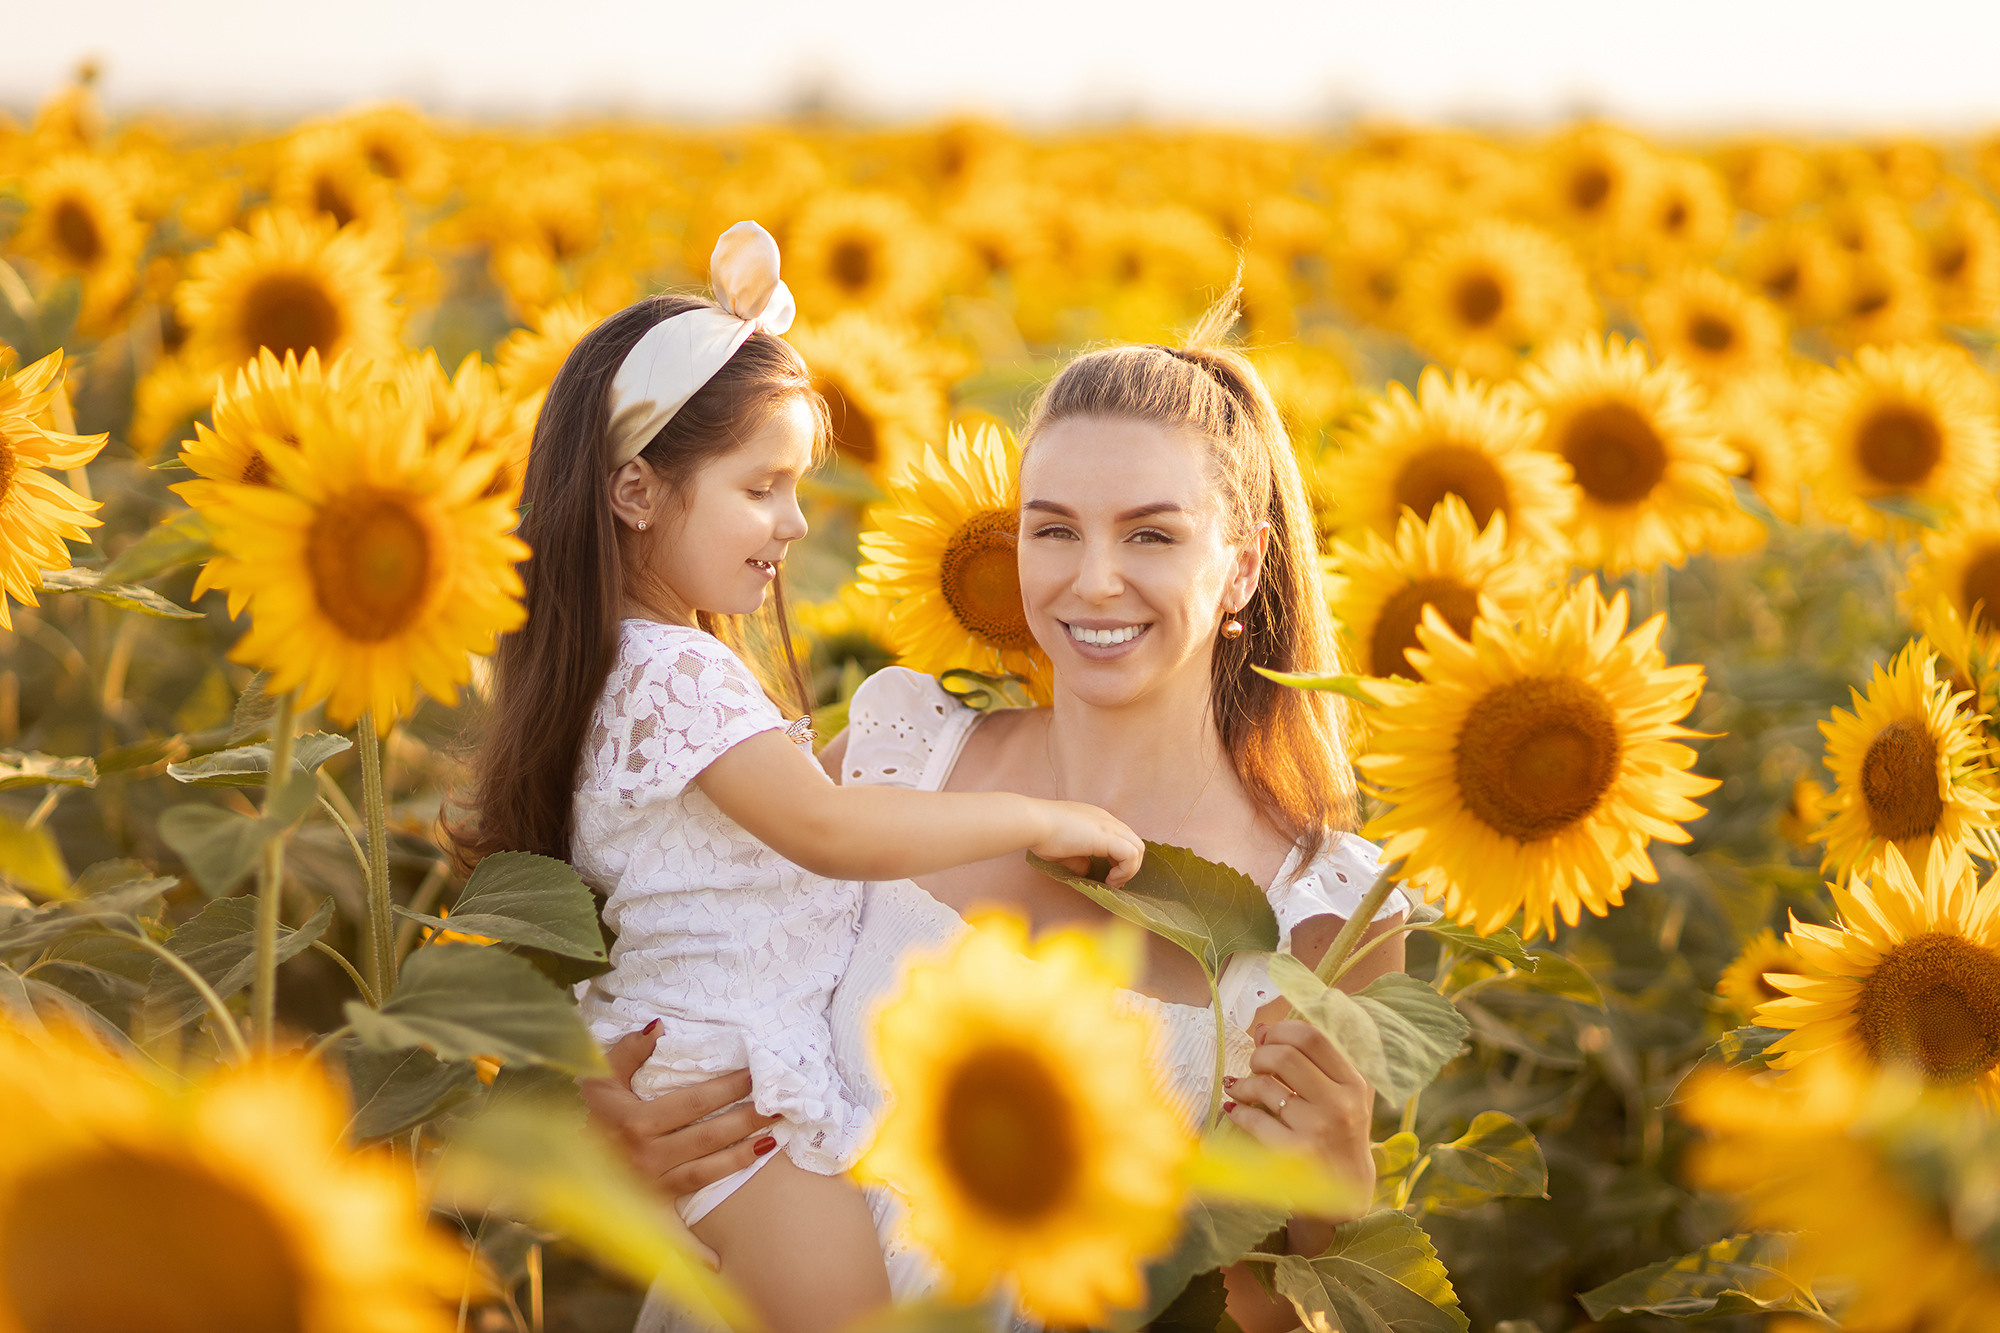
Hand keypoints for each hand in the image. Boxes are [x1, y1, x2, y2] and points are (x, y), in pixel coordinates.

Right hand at [580, 1024, 781, 1207]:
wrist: (552, 1161)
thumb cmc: (580, 1113)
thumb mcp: (596, 1078)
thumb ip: (626, 1052)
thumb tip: (657, 1026)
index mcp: (634, 1121)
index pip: (694, 1102)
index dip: (728, 1088)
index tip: (756, 1074)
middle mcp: (646, 1154)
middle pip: (709, 1135)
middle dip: (748, 1118)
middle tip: (781, 1104)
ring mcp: (650, 1182)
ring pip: (707, 1168)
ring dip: (744, 1152)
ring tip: (775, 1136)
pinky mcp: (650, 1202)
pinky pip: (687, 1206)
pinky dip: (712, 1208)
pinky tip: (735, 1210)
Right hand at [1031, 800, 1144, 886]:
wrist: (1034, 823)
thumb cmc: (1041, 834)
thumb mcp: (1063, 851)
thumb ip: (1077, 859)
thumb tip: (1085, 870)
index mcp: (1097, 819)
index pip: (1122, 837)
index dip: (1120, 860)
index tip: (1109, 876)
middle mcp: (1107, 820)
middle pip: (1135, 842)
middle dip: (1129, 866)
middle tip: (1113, 882)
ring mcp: (1108, 826)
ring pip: (1138, 848)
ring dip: (1130, 870)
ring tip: (1112, 882)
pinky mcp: (1107, 837)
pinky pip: (1131, 855)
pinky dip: (1126, 870)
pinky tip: (1110, 880)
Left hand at [1221, 1019, 1374, 1252]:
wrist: (1346, 1191)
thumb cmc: (1337, 1133)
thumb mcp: (1337, 1094)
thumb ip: (1307, 1060)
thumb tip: (1261, 1028)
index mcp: (1354, 1083)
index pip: (1313, 1037)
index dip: (1281, 1031)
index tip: (1269, 1040)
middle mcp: (1340, 1104)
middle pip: (1286, 1055)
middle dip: (1260, 1055)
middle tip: (1256, 1067)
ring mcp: (1318, 1129)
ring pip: (1266, 1086)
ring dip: (1244, 1084)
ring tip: (1241, 1088)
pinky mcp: (1295, 1153)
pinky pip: (1254, 1119)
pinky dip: (1238, 1110)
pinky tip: (1236, 1109)